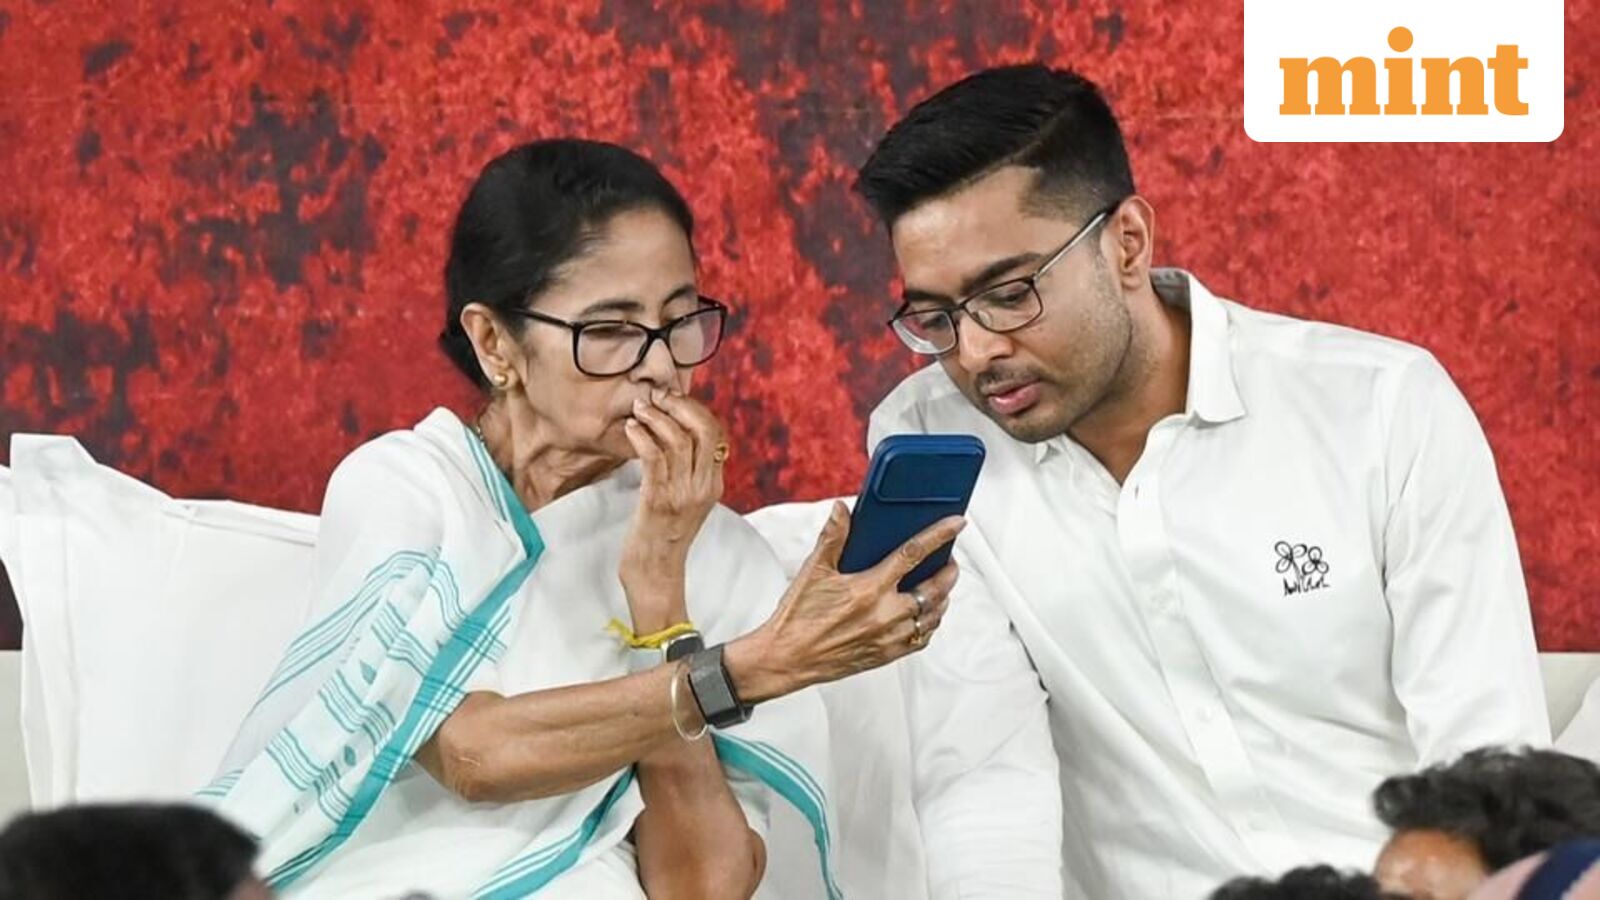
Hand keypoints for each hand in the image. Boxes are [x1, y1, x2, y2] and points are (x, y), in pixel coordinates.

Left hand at [619, 389, 727, 623]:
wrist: (655, 574)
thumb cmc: (661, 535)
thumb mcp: (683, 500)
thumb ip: (685, 470)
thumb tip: (671, 432)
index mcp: (714, 484)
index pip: (715, 432)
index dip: (694, 408)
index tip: (670, 398)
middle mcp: (704, 487)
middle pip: (704, 429)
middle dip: (679, 405)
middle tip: (656, 397)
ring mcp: (684, 494)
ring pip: (679, 439)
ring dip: (656, 418)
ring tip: (638, 410)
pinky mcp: (660, 501)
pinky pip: (655, 457)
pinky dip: (642, 437)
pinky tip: (631, 429)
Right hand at [726, 502, 963, 701]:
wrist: (786, 658)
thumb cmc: (798, 617)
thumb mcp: (813, 571)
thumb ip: (832, 537)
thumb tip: (841, 510)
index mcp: (869, 589)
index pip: (913, 553)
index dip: (939, 535)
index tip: (955, 524)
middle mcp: (885, 614)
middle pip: (934, 588)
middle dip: (949, 571)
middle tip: (949, 559)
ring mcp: (888, 637)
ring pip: (933, 616)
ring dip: (942, 598)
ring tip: (940, 585)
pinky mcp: (886, 655)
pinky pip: (921, 639)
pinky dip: (930, 624)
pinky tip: (925, 615)